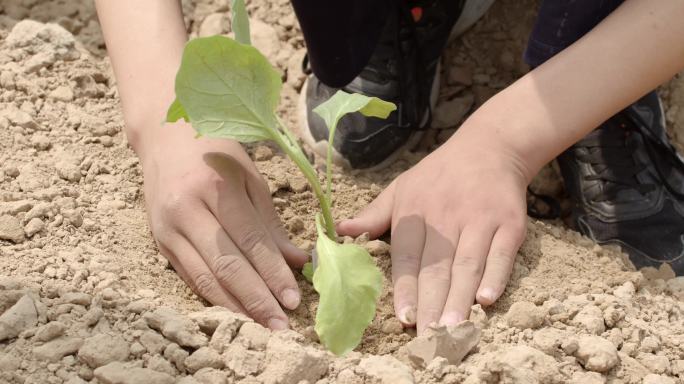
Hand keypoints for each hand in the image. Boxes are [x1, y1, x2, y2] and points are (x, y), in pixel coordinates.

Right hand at [137, 121, 307, 329]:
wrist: (164, 138)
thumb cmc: (216, 152)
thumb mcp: (250, 178)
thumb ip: (271, 223)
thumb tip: (298, 261)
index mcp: (215, 188)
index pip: (250, 241)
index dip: (272, 273)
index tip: (293, 300)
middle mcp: (187, 210)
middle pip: (225, 265)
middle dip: (256, 299)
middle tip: (281, 326)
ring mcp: (167, 228)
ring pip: (204, 277)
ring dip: (235, 307)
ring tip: (261, 327)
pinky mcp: (159, 242)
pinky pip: (189, 276)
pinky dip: (213, 297)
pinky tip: (234, 312)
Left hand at [338, 128, 527, 333]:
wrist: (489, 147)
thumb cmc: (438, 174)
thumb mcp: (401, 188)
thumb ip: (374, 214)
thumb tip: (340, 231)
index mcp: (415, 211)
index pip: (408, 256)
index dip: (405, 288)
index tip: (403, 317)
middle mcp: (447, 216)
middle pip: (437, 266)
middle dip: (431, 303)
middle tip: (427, 336)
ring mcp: (480, 219)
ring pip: (468, 264)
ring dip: (459, 297)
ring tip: (451, 328)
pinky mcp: (510, 223)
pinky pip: (502, 253)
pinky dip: (495, 276)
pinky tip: (486, 300)